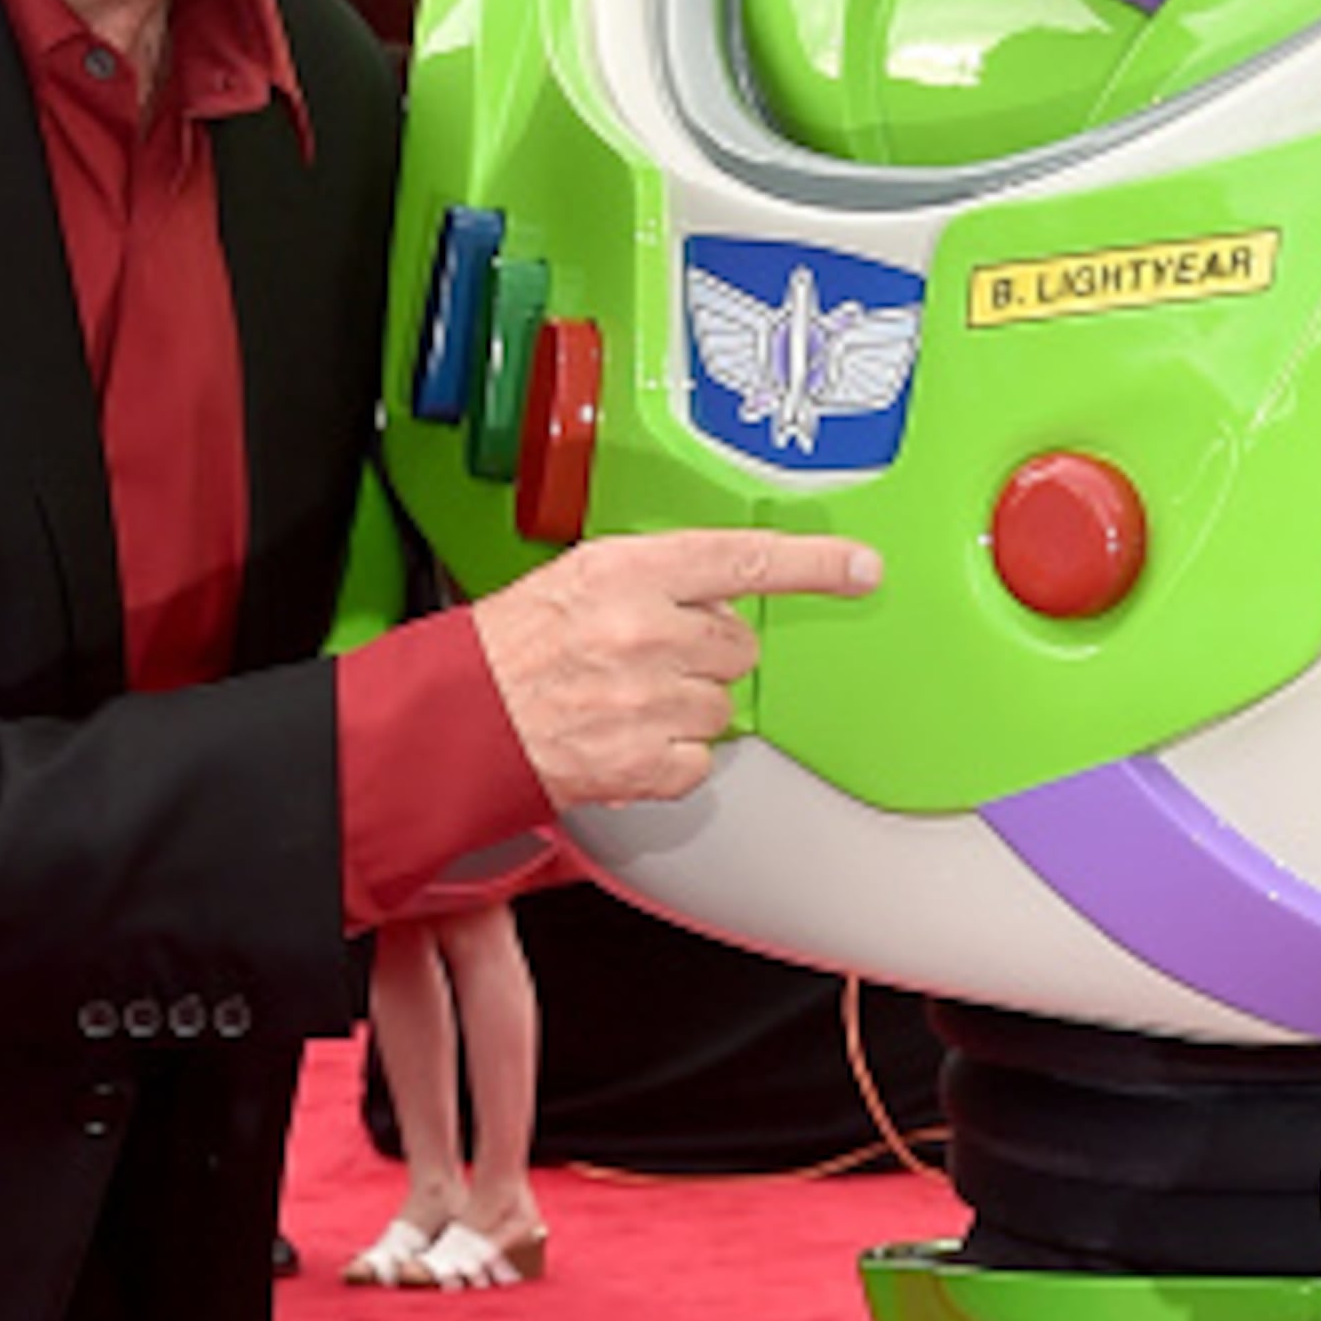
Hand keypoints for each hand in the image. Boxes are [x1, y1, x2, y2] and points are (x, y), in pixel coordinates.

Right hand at [470, 529, 879, 808]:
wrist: (459, 719)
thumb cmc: (510, 647)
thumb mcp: (578, 577)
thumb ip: (656, 577)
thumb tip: (715, 593)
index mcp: (627, 571)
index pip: (744, 558)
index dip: (813, 566)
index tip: (860, 569)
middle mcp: (644, 632)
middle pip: (737, 643)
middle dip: (703, 652)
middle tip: (647, 657)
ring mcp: (648, 701)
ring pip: (721, 705)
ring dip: (685, 705)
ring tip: (626, 699)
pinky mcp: (647, 761)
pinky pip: (700, 758)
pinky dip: (670, 756)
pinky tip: (626, 737)